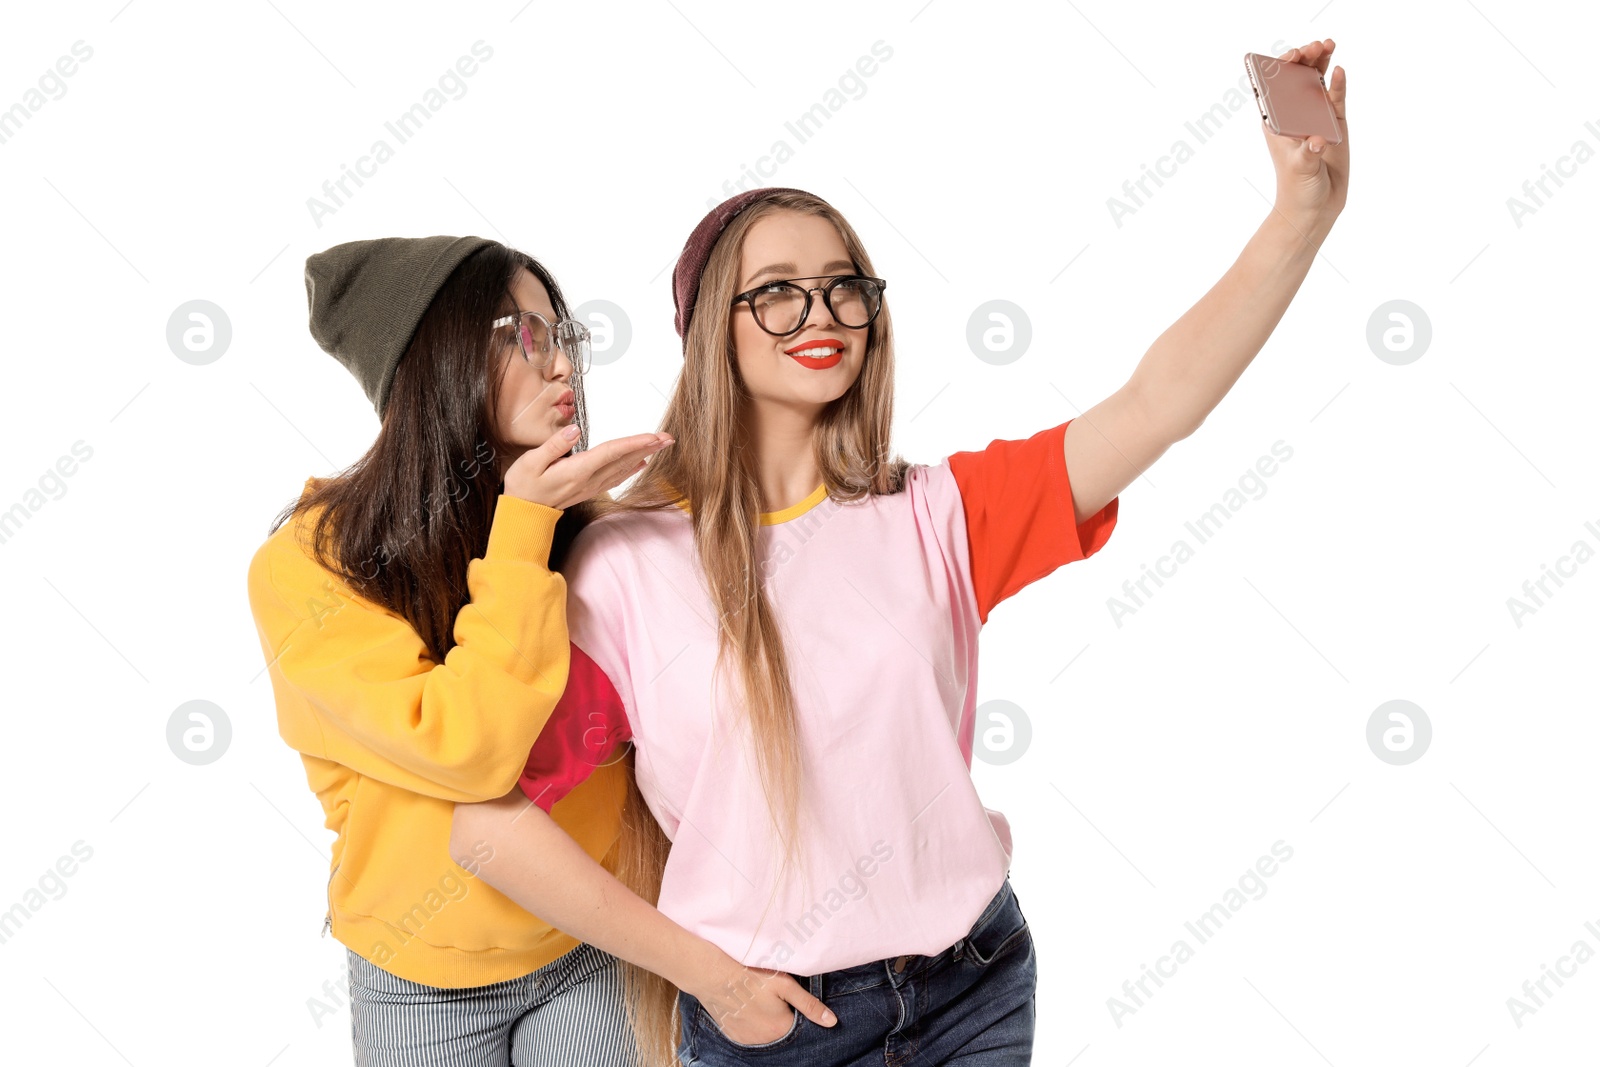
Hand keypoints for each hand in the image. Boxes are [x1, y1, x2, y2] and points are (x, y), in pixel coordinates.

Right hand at [503, 427, 672, 509]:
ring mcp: (590, 486)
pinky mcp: (589, 488)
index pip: (610, 453)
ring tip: (661, 445)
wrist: (523, 514)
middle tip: (669, 437)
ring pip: (623, 468)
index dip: (633, 444)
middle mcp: (588, 479)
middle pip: (623, 460)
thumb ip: (554, 446)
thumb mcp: (531, 462)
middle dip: (647, 447)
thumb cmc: (523, 485)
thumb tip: (574, 430)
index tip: (652, 437)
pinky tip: (642, 463)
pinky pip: (615, 477)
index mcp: (576, 470)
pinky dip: (631, 468)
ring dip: (643, 455)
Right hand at [684, 950, 836, 1045]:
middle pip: (781, 1031)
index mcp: (781, 1028)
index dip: (794, 1010)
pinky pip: (749, 1034)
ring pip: (764, 1034)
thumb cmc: (752, 975)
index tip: (785, 998)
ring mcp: (747, 1040)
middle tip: (769, 996)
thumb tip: (832, 1022)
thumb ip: (809, 1005)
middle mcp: (765, 1040)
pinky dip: (750, 1024)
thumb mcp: (785, 985)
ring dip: (765, 1022)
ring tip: (756, 1000)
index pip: (798, 1026)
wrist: (714, 975)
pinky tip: (745, 1007)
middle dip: (780, 1017)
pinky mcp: (733, 1036)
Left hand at [1262, 39, 1347, 229]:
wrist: (1315, 206)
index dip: (1281, 67)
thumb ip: (1309, 153)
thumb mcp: (1300, 168)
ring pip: (1318, 83)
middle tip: (1314, 47)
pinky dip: (1338, 83)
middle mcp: (1295, 114)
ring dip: (1321, 63)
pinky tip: (1339, 70)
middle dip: (1304, 59)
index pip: (1274, 87)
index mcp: (1277, 121)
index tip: (1291, 56)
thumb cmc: (1298, 187)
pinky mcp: (1336, 123)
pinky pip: (1337, 98)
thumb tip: (1319, 141)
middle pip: (1297, 79)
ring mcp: (1316, 117)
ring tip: (1328, 44)